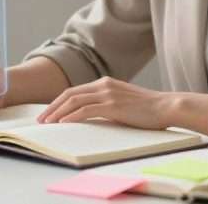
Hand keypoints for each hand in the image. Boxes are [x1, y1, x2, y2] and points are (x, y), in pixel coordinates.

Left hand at [37, 76, 172, 127]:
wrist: (166, 106)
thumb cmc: (147, 109)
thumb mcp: (122, 101)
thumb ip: (106, 103)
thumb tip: (90, 114)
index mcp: (104, 83)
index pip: (74, 91)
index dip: (58, 102)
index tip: (48, 113)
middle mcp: (103, 85)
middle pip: (69, 94)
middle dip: (52, 107)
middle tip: (41, 119)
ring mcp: (108, 94)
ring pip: (74, 101)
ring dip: (58, 113)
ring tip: (47, 123)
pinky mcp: (113, 106)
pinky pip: (86, 110)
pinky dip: (72, 116)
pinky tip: (63, 123)